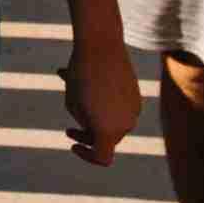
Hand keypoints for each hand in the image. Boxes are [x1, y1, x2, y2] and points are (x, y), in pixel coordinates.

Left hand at [64, 28, 143, 166]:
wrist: (101, 44)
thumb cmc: (81, 75)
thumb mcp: (73, 103)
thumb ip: (85, 122)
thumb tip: (93, 126)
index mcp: (109, 130)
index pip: (102, 158)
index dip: (86, 156)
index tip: (73, 144)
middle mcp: (127, 123)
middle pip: (106, 139)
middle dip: (87, 136)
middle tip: (68, 130)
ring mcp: (134, 109)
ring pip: (112, 122)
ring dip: (95, 118)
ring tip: (74, 96)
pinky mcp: (136, 95)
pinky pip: (118, 106)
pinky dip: (104, 102)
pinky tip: (86, 85)